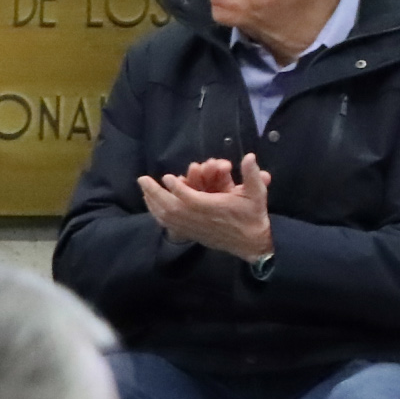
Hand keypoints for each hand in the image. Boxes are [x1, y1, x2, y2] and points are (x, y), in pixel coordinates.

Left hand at [138, 153, 274, 260]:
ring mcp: (193, 228)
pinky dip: (157, 214)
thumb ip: (252, 175)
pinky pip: (168, 225)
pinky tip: (152, 206)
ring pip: (166, 217)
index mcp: (214, 208)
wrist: (252, 243)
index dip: (177, 188)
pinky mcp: (190, 234)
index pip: (190, 198)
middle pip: (171, 207)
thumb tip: (249, 155)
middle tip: (142, 179)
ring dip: (152, 202)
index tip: (167, 177)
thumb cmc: (253, 215)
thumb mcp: (257, 193)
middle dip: (155, 193)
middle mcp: (200, 219)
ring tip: (143, 190)